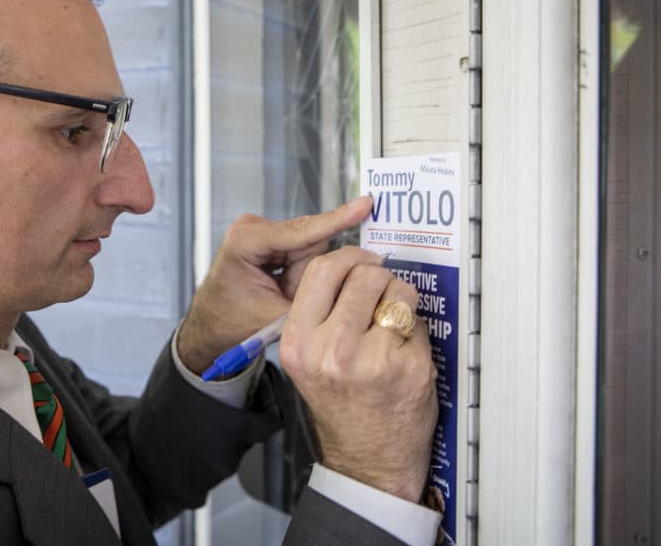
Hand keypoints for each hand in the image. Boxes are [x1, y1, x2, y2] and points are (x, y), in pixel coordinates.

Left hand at [177, 196, 373, 374]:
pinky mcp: (270, 238)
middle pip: (311, 243)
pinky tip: (279, 287)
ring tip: (279, 295)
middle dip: (308, 274)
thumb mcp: (275, 318)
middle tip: (286, 297)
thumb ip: (312, 301)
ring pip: (311, 250)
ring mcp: (261, 231)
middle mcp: (252, 228)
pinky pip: (303, 253)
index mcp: (246, 241)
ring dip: (302, 278)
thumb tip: (350, 285)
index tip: (364, 204)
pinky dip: (298, 274)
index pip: (302, 231)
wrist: (211, 326)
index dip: (336, 220)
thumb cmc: (232, 322)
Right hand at [278, 247, 437, 503]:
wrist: (369, 460)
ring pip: (397, 290)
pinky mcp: (409, 366)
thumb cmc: (341, 405)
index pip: (321, 270)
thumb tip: (351, 265)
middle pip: (363, 273)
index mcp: (299, 342)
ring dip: (400, 300)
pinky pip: (418, 321)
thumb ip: (319, 314)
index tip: (360, 263)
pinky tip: (404, 355)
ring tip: (391, 326)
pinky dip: (416, 331)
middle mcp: (330, 349)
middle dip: (377, 277)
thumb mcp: (307, 360)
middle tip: (380, 294)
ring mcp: (372, 357)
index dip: (347, 257)